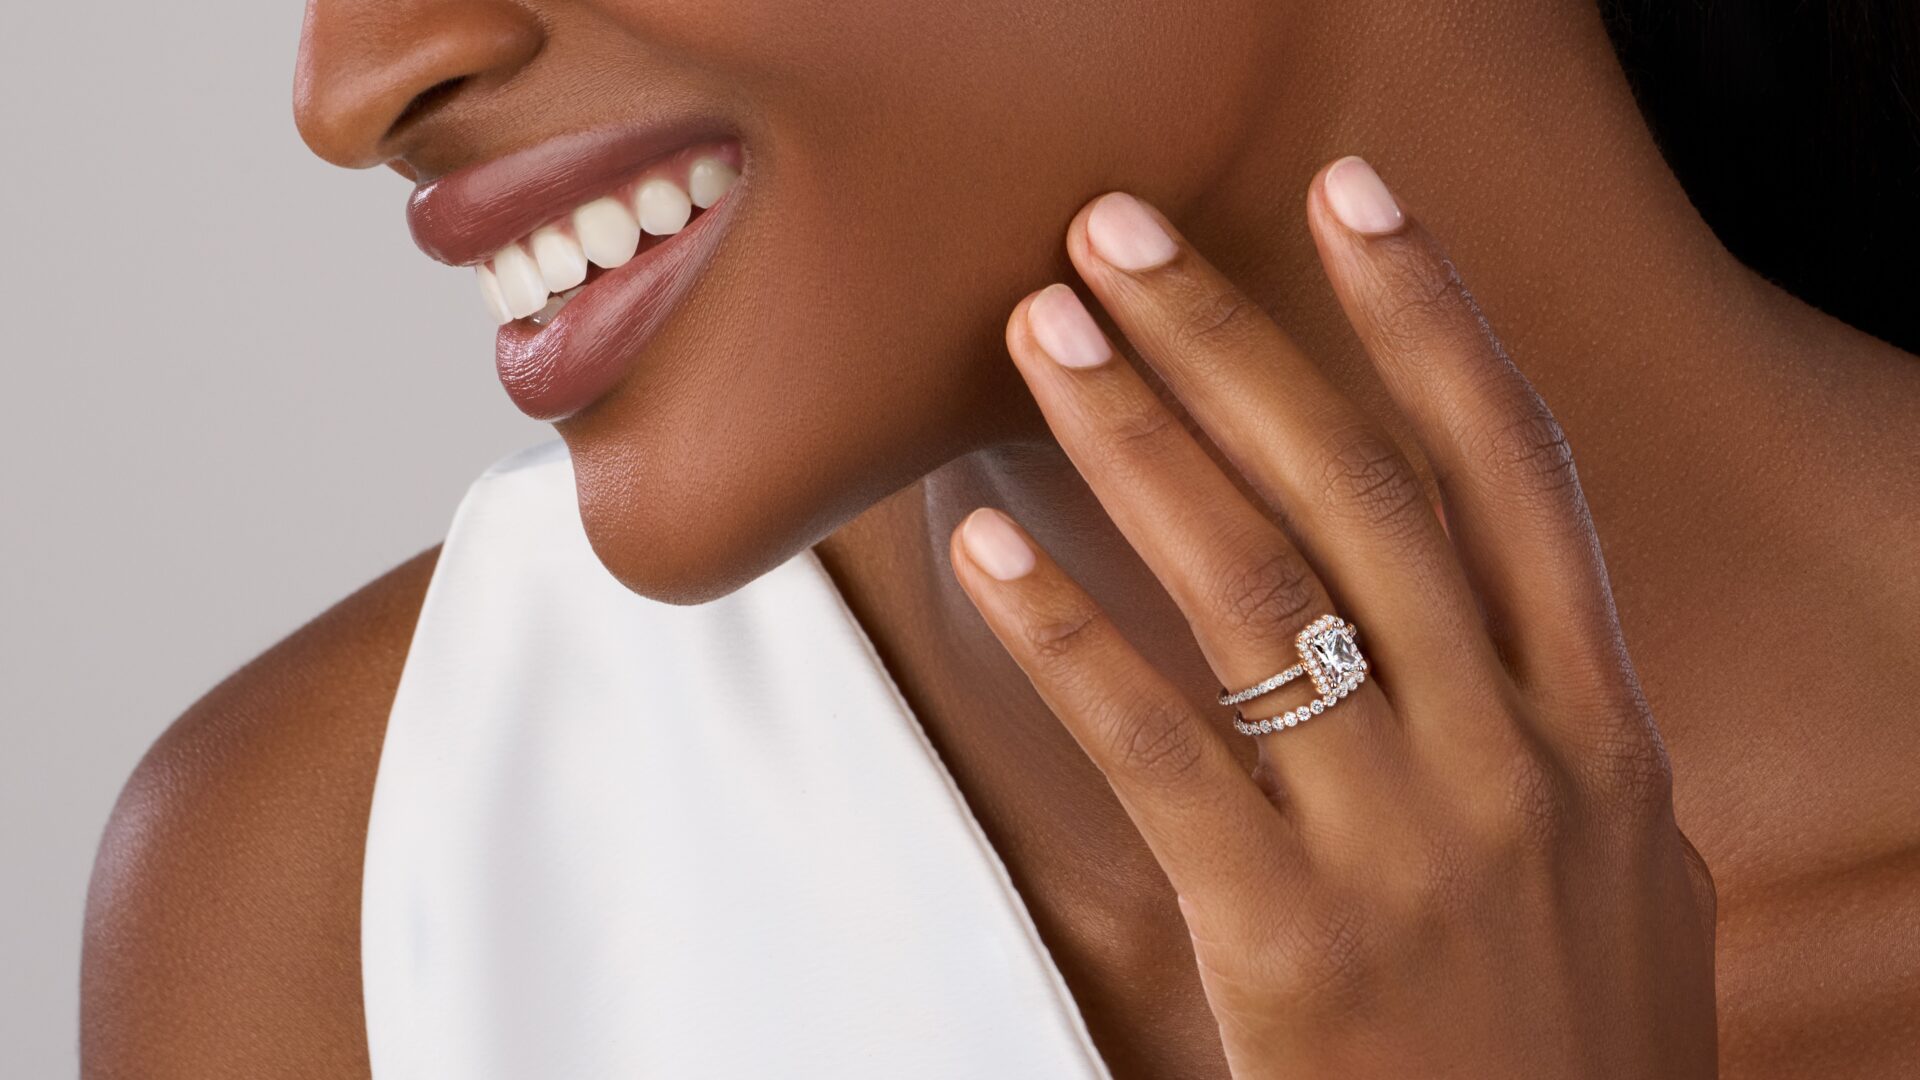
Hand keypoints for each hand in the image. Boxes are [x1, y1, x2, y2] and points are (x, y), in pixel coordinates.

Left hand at [949, 157, 1717, 1076]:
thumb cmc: (1575, 1057)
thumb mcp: (1626, 876)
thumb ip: (1565, 745)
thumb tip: (1517, 650)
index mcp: (1603, 730)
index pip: (1516, 470)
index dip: (1434, 318)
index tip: (1357, 197)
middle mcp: (1513, 755)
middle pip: (1360, 489)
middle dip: (1235, 339)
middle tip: (1119, 235)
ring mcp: (1408, 843)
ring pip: (1255, 586)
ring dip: (1138, 440)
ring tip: (1045, 337)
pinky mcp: (1292, 937)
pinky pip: (1160, 748)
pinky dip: (1067, 634)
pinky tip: (992, 545)